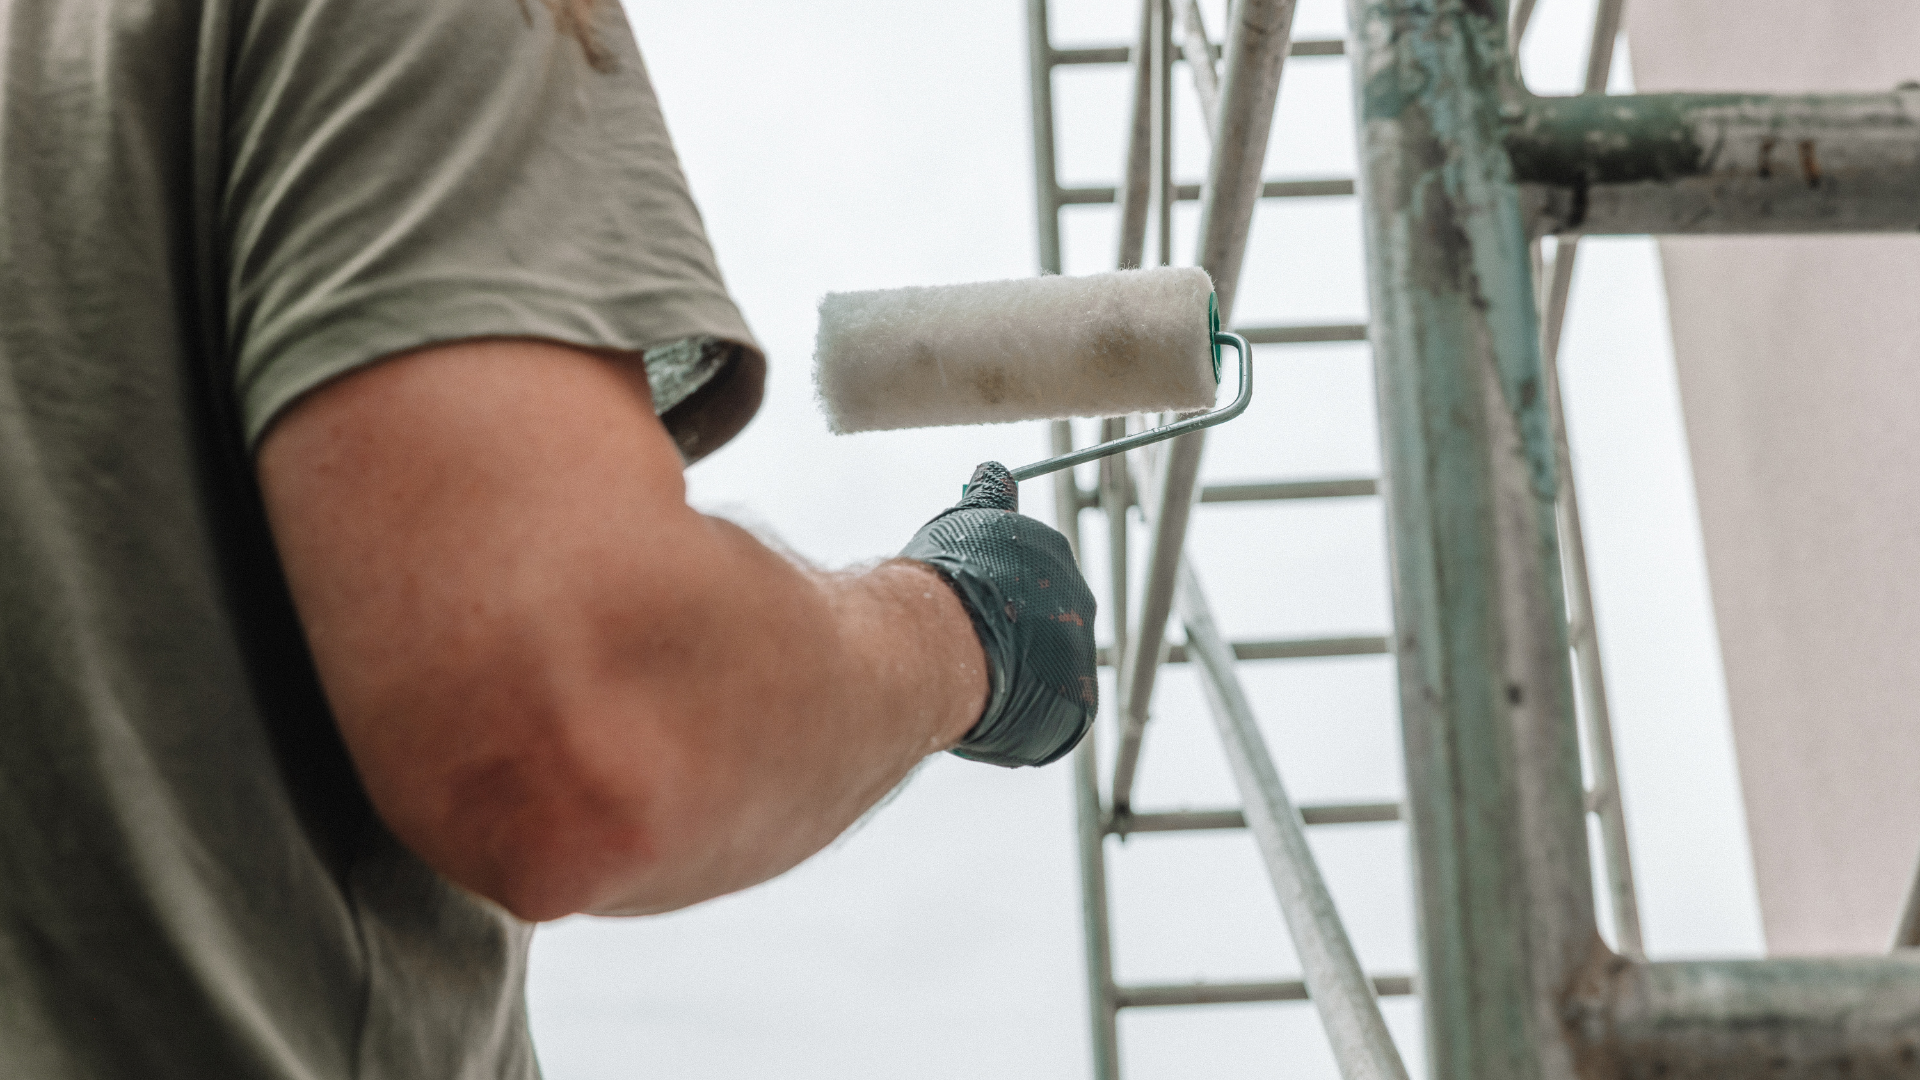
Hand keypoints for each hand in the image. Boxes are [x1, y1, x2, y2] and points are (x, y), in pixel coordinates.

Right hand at [899, 462, 1097, 766]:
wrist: (948, 641)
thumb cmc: (948, 579)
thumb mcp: (965, 520)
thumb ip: (986, 497)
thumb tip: (992, 469)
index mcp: (1050, 553)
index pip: (1027, 577)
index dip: (992, 593)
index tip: (965, 605)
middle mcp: (1077, 599)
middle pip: (1037, 626)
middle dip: (1002, 637)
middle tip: (958, 647)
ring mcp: (1080, 654)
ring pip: (1041, 674)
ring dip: (1008, 682)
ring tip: (965, 681)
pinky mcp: (1078, 706)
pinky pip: (1048, 720)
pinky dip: (1017, 723)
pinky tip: (983, 713)